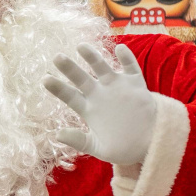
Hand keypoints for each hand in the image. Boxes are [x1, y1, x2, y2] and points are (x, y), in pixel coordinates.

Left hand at [43, 43, 156, 165]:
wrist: (151, 145)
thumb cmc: (123, 148)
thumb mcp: (99, 148)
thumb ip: (80, 141)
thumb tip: (57, 134)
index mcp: (89, 109)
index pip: (69, 96)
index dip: (58, 88)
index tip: (45, 79)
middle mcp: (100, 94)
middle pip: (81, 78)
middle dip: (69, 68)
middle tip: (56, 57)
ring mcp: (117, 87)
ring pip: (102, 68)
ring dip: (92, 57)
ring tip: (81, 46)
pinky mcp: (136, 85)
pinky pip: (131, 67)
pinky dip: (126, 58)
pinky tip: (120, 49)